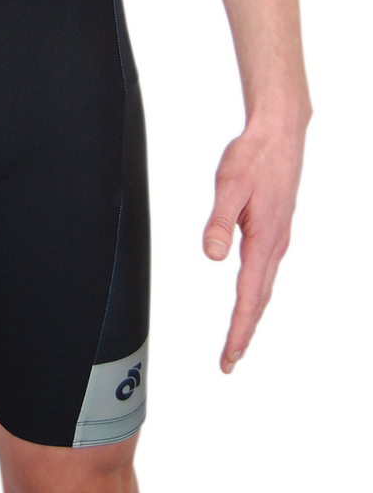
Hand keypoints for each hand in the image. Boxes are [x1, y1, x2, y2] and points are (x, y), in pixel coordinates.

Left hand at [203, 118, 306, 372]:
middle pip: (259, 299)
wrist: (279, 133)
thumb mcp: (230, 185)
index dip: (238, 329)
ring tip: (237, 337)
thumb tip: (212, 255)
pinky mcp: (275, 229)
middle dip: (244, 332)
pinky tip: (250, 295)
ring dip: (250, 315)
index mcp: (264, 239)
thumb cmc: (254, 156)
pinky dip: (257, 293)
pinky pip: (266, 272)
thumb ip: (220, 221)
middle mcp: (274, 244)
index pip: (249, 296)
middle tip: (229, 360)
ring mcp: (277, 238)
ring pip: (264, 287)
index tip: (229, 355)